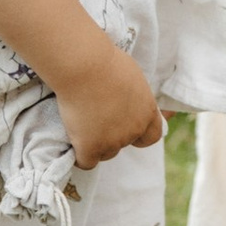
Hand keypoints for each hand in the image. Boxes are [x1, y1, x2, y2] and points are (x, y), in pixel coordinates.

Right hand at [57, 31, 167, 165]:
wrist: (84, 67)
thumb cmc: (105, 63)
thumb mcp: (131, 77)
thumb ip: (132, 96)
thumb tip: (125, 100)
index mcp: (146, 112)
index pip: (151, 136)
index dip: (138, 134)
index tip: (124, 126)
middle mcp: (133, 130)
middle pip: (123, 145)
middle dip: (111, 136)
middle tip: (96, 119)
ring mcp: (112, 141)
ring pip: (105, 154)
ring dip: (96, 144)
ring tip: (82, 125)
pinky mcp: (91, 147)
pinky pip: (86, 162)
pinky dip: (80, 156)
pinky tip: (74, 144)